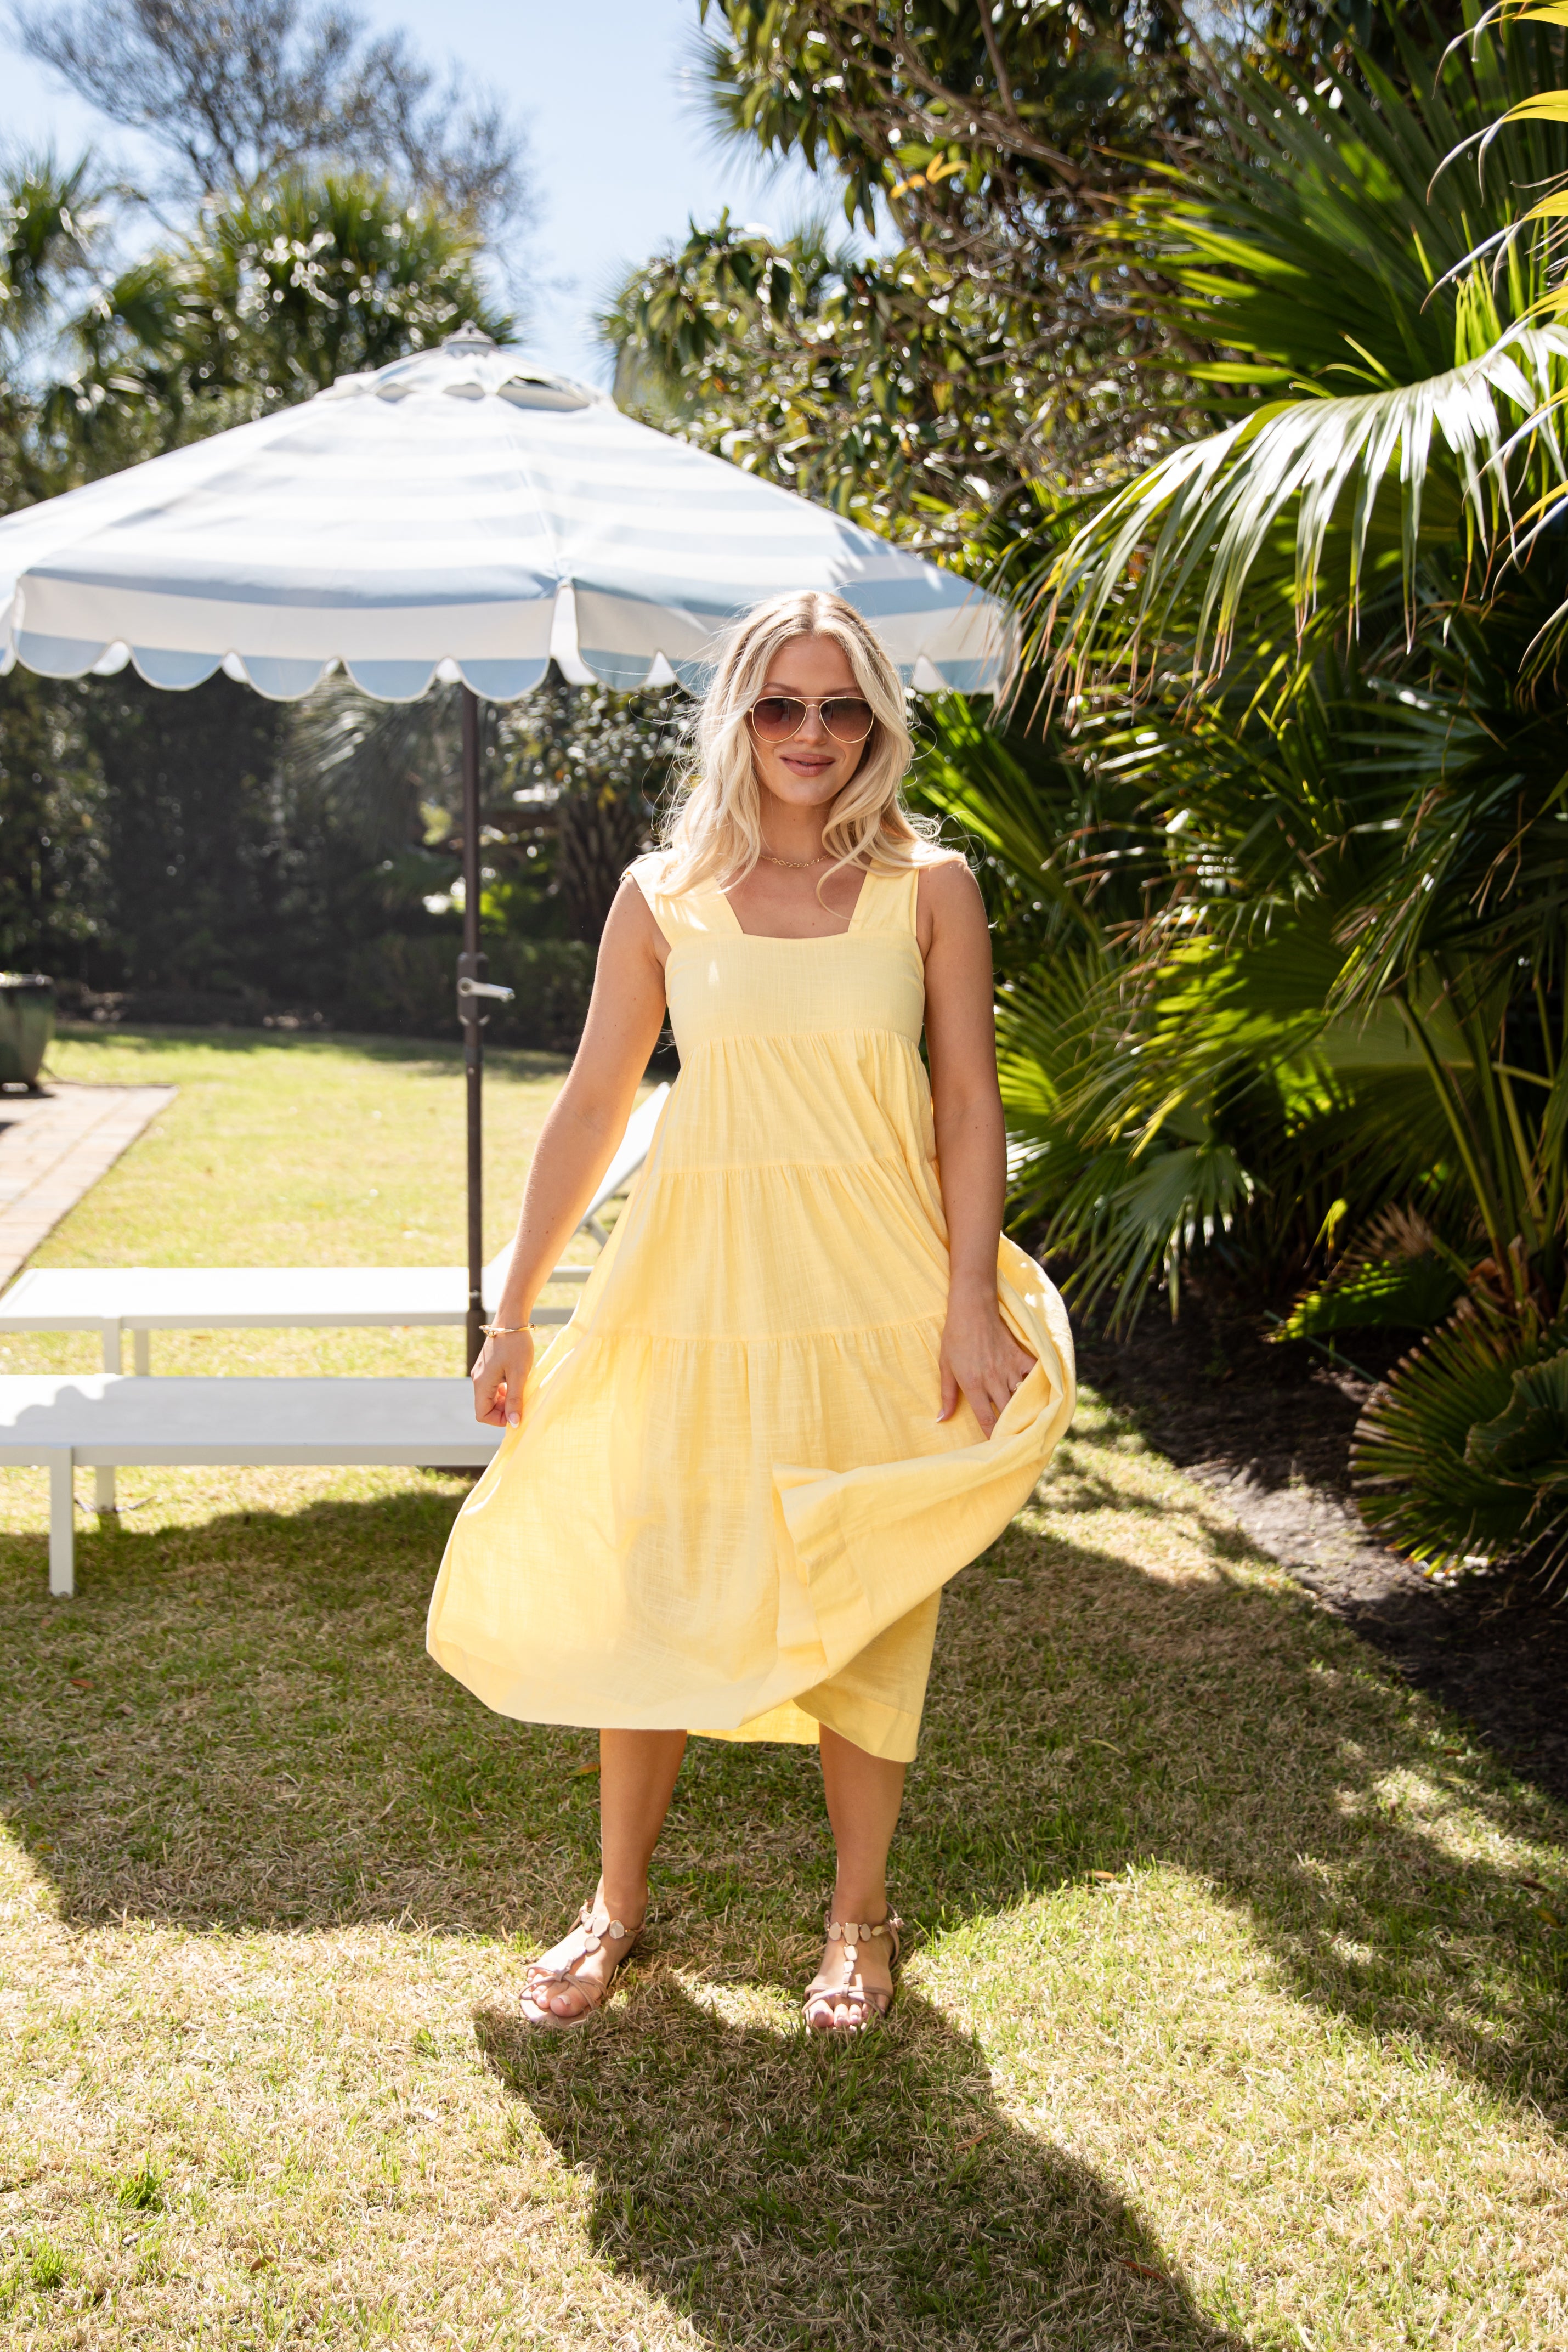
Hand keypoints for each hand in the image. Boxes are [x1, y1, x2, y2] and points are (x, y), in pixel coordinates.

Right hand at [471, 1328, 533, 1427]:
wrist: (512, 1319)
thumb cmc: (516, 1345)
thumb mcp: (519, 1375)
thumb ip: (515, 1400)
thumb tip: (514, 1423)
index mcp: (481, 1383)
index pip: (482, 1414)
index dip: (498, 1420)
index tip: (516, 1413)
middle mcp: (478, 1379)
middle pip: (485, 1407)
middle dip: (503, 1410)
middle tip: (521, 1403)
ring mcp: (482, 1372)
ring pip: (490, 1397)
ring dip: (504, 1400)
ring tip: (521, 1392)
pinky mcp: (488, 1367)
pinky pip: (493, 1387)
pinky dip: (504, 1390)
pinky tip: (516, 1383)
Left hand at [938, 1288, 1036, 1436]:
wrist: (972, 1309)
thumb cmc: (955, 1338)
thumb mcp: (945, 1367)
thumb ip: (946, 1395)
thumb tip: (941, 1420)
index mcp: (973, 1385)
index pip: (987, 1419)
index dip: (992, 1436)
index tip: (996, 1449)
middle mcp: (994, 1380)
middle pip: (1008, 1413)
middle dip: (1012, 1429)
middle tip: (1016, 1441)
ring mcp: (1010, 1368)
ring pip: (1023, 1397)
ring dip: (1027, 1411)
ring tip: (1032, 1425)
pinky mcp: (1021, 1356)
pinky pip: (1036, 1374)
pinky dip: (1040, 1385)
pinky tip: (1042, 1395)